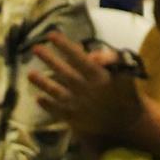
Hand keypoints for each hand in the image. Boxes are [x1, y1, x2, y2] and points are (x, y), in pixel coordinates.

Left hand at [29, 31, 144, 141]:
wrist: (129, 123)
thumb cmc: (127, 94)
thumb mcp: (125, 72)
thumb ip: (111, 60)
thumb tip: (92, 55)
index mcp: (99, 76)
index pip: (78, 57)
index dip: (64, 46)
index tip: (51, 35)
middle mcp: (86, 90)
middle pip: (64, 72)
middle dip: (49, 59)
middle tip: (35, 47)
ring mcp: (79, 106)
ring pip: (57, 91)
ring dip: (43, 82)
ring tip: (29, 73)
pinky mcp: (76, 120)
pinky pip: (58, 111)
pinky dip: (48, 105)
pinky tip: (38, 98)